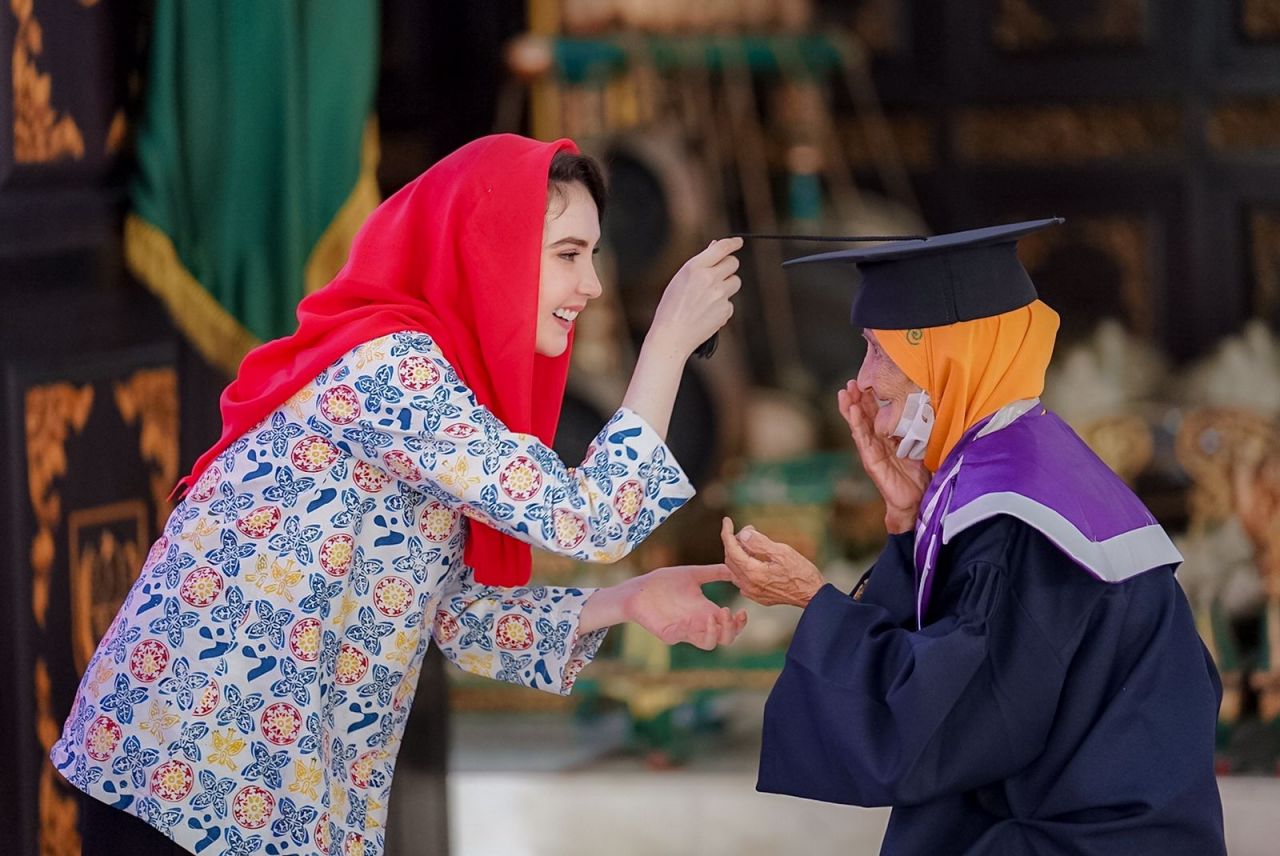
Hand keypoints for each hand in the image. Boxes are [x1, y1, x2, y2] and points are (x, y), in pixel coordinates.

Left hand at [621, 564, 747, 649]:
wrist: (638, 589)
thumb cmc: (664, 582)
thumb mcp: (693, 574)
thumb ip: (715, 572)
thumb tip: (736, 568)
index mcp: (706, 611)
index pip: (730, 626)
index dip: (739, 623)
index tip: (742, 611)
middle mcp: (699, 623)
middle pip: (724, 639)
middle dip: (731, 629)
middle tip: (726, 612)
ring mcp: (685, 631)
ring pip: (708, 644)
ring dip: (714, 633)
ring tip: (713, 616)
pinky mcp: (669, 634)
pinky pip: (682, 637)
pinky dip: (688, 630)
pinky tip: (688, 619)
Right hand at [647, 237, 742, 358]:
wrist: (672, 336)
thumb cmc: (671, 307)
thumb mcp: (680, 279)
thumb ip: (699, 264)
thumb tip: (715, 247)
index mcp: (695, 267)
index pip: (722, 248)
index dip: (733, 243)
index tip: (738, 242)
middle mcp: (709, 279)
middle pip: (734, 263)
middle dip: (729, 265)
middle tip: (720, 272)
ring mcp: (720, 295)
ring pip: (736, 281)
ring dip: (727, 285)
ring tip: (710, 295)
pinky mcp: (725, 310)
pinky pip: (730, 302)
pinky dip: (722, 305)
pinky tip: (707, 312)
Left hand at [720, 518, 825, 607]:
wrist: (813, 595)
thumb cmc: (801, 573)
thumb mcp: (782, 552)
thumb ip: (759, 543)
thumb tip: (743, 534)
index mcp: (753, 573)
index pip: (731, 549)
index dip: (727, 533)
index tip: (727, 520)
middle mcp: (748, 585)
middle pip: (731, 560)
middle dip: (735, 542)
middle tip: (749, 530)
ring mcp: (752, 593)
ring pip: (734, 570)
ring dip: (738, 554)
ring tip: (750, 542)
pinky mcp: (758, 596)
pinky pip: (742, 579)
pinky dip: (743, 566)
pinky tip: (753, 559)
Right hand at [838, 380, 930, 533]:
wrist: (917, 500)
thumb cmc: (920, 474)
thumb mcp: (921, 445)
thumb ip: (918, 430)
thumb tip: (927, 408)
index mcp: (888, 438)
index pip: (876, 414)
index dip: (870, 398)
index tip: (866, 381)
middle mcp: (878, 443)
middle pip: (863, 417)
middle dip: (856, 399)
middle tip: (851, 382)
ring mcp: (872, 451)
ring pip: (858, 425)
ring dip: (851, 408)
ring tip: (845, 392)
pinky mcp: (871, 460)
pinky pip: (862, 439)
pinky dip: (856, 423)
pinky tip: (852, 410)